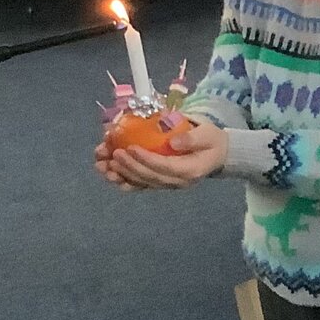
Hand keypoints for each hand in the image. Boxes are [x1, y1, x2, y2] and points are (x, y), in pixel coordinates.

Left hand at [94, 119, 226, 189]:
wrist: (217, 154)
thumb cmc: (212, 141)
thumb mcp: (208, 135)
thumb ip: (192, 138)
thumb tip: (173, 142)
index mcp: (189, 171)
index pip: (164, 167)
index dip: (145, 159)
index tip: (129, 148)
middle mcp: (177, 182)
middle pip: (148, 177)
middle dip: (128, 166)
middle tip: (113, 153)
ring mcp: (167, 185)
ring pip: (140, 183)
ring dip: (119, 175)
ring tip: (102, 164)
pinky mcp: (159, 183)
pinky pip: (139, 185)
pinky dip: (122, 180)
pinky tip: (108, 173)